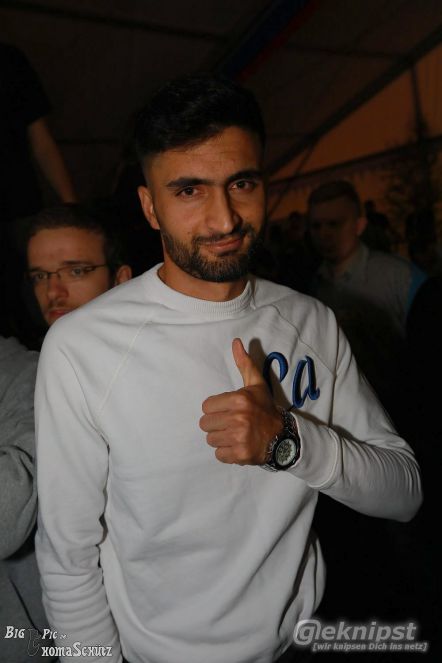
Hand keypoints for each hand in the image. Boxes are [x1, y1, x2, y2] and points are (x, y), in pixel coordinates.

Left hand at [199, 338, 282, 464]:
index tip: (227, 411)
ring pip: (211, 439)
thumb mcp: (256, 385)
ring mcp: (239, 438)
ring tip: (234, 435)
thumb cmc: (265, 409)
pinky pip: (219, 455)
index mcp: (239, 400)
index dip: (215, 409)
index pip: (206, 406)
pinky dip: (226, 453)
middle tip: (230, 424)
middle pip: (206, 424)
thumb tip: (236, 342)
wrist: (283, 436)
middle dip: (216, 424)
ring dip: (220, 439)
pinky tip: (237, 446)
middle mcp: (238, 419)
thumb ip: (244, 364)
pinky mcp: (240, 455)